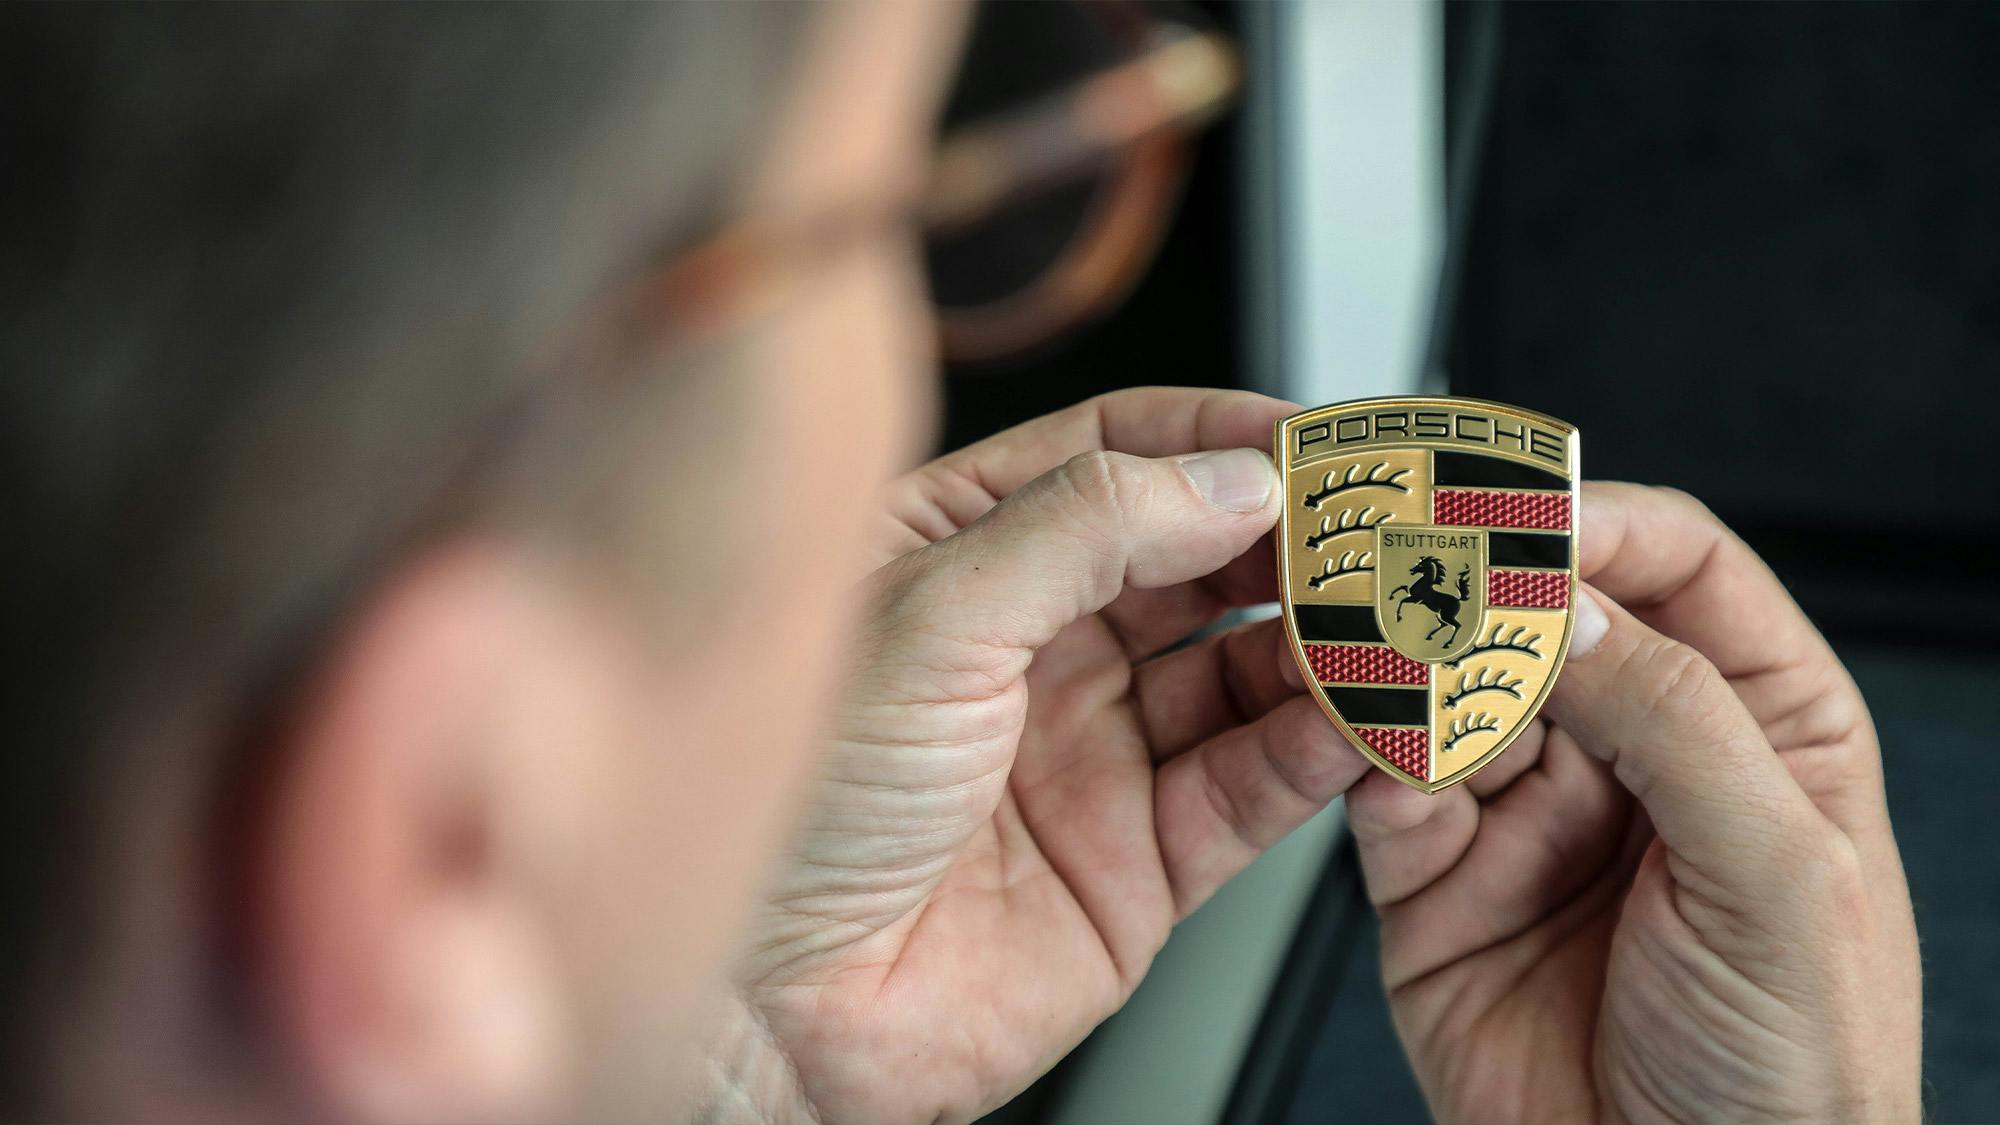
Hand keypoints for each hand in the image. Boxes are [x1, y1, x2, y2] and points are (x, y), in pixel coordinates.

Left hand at [694, 388, 1374, 1122]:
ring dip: (1322, 645)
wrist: (771, 1009)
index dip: (1217, 437)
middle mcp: (1032, 647)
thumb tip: (1227, 474)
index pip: (1114, 455)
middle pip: (1195, 561)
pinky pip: (1250, 787)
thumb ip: (1088, 528)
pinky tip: (1358, 717)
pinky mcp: (1136, 861)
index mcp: (958, 555)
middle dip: (1292, 541)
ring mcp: (1089, 752)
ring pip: (1241, 674)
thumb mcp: (933, 614)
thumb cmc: (794, 802)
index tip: (1311, 438)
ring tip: (1391, 621)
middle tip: (1379, 528)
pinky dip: (1318, 751)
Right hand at [1350, 483, 1920, 1123]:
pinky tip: (1365, 745)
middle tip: (1409, 564)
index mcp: (1757, 728)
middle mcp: (1635, 755)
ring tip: (1371, 648)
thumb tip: (1573, 600)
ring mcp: (1529, 813)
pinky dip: (1361, 756)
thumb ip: (1677, 721)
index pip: (1673, 571)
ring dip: (1404, 666)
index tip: (1512, 512)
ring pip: (1446, 689)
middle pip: (1538, 617)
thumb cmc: (1797, 1075)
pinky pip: (1383, 789)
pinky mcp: (1435, 882)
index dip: (1591, 526)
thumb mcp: (1777, 878)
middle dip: (1471, 589)